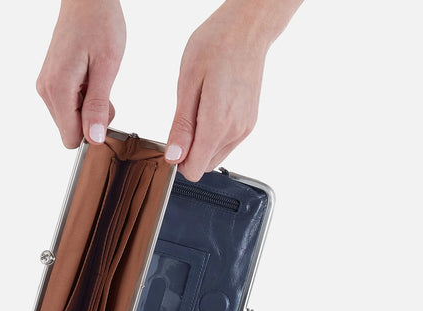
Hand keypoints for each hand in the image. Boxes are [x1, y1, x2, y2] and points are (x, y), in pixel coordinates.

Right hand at [36, 0, 125, 147]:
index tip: (105, 112)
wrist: (87, 0)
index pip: (70, 138)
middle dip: (91, 120)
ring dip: (88, 109)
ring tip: (97, 80)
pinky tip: (89, 78)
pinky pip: (68, 106)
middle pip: (70, 130)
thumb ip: (98, 106)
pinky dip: (83, 99)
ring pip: (69, 119)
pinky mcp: (50, 82)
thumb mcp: (107, 68)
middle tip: (103, 90)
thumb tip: (93, 138)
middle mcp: (46, 90)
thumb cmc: (100, 25)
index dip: (91, 133)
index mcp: (58, 89)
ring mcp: (46, 86)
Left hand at [164, 0, 300, 180]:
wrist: (247, 29)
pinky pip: (226, 143)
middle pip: (204, 165)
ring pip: (215, 156)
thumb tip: (174, 157)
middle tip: (184, 120)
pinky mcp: (249, 123)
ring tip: (198, 110)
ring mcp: (245, 129)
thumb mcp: (187, 84)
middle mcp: (235, 132)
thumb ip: (182, 126)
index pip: (194, 170)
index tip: (173, 141)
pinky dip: (214, 135)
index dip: (178, 161)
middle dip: (189, 152)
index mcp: (218, 124)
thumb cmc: (215, 46)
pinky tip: (211, 109)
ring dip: (202, 144)